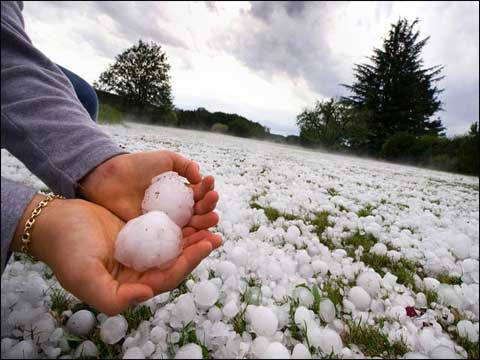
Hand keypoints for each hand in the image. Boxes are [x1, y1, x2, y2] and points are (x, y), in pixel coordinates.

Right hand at [12, 195, 222, 314]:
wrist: (54, 222)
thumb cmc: (65, 249)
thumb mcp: (83, 276)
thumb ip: (112, 296)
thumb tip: (147, 294)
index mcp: (130, 285)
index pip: (168, 277)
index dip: (189, 263)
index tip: (206, 244)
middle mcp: (139, 270)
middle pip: (176, 261)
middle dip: (198, 248)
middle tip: (216, 232)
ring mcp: (140, 251)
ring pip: (173, 246)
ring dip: (193, 234)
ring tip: (210, 218)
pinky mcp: (139, 233)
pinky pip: (164, 229)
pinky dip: (179, 221)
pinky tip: (191, 210)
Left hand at [78, 151, 218, 231]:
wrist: (110, 178)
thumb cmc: (136, 166)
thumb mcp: (165, 159)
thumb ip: (185, 165)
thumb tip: (200, 177)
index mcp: (180, 193)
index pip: (199, 194)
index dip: (207, 189)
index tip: (210, 182)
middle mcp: (176, 209)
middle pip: (199, 211)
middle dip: (209, 206)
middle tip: (212, 200)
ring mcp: (166, 223)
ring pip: (191, 226)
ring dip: (205, 222)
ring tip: (213, 217)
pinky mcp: (155, 234)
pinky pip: (174, 238)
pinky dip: (189, 238)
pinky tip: (198, 233)